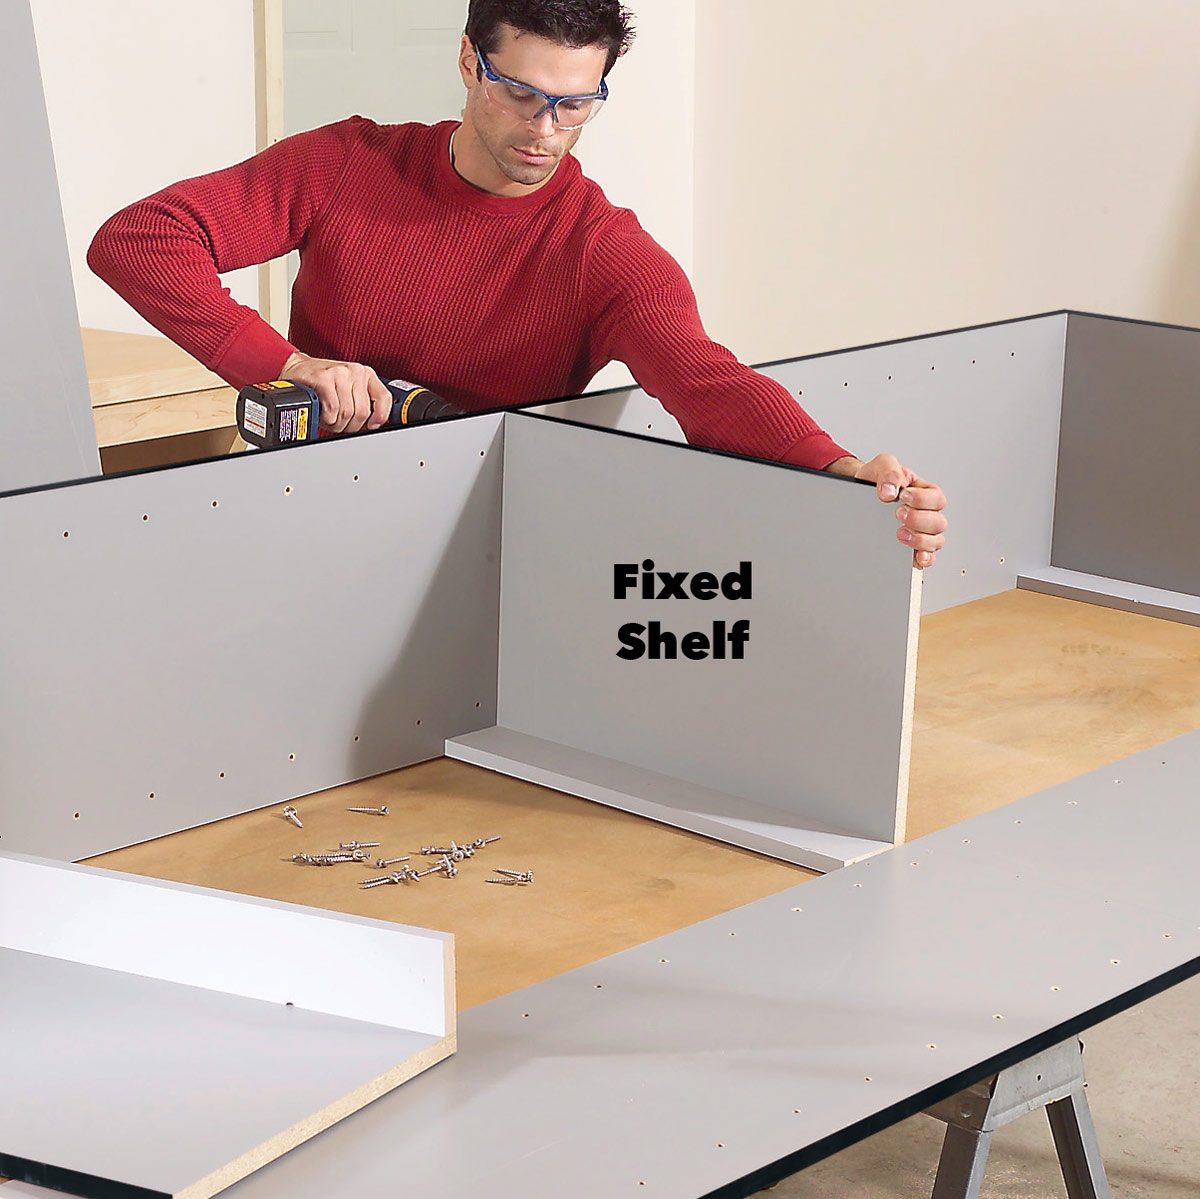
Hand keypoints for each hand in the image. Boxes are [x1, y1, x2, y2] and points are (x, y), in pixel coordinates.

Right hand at [279, 351, 392, 433]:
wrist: (296, 368)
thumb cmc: (322, 383)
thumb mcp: (348, 389)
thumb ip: (362, 402)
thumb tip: (372, 425)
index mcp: (365, 374)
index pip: (384, 398)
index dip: (380, 417)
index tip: (371, 425)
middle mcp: (355, 371)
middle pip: (362, 412)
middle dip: (350, 425)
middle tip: (339, 423)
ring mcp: (340, 373)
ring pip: (347, 413)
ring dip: (336, 423)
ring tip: (329, 416)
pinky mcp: (324, 378)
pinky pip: (333, 410)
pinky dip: (327, 418)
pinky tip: (322, 412)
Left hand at [829, 453, 947, 568]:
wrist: (858, 494)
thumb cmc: (876, 480)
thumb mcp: (882, 465)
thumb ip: (889, 471)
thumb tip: (890, 492)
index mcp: (924, 492)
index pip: (936, 498)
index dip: (922, 499)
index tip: (904, 495)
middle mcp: (927, 512)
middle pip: (938, 522)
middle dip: (918, 519)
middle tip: (898, 514)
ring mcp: (922, 531)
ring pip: (936, 540)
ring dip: (920, 539)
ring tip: (900, 533)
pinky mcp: (914, 546)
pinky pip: (928, 556)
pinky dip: (925, 558)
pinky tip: (916, 556)